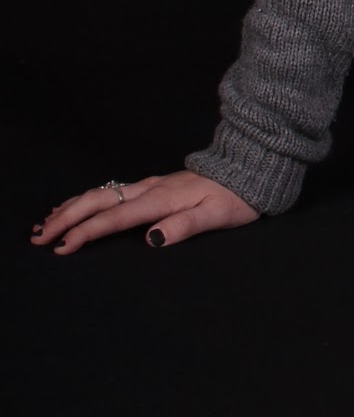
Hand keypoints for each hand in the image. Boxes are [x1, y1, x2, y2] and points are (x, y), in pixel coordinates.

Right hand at [30, 171, 259, 254]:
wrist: (250, 168)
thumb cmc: (237, 197)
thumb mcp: (218, 215)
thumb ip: (185, 226)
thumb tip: (151, 239)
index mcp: (162, 199)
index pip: (115, 218)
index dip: (86, 232)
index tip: (62, 247)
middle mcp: (152, 188)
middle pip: (99, 201)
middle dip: (66, 217)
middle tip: (39, 237)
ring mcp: (152, 184)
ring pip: (103, 193)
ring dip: (72, 207)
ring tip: (47, 222)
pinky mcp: (155, 185)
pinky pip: (113, 191)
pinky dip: (88, 199)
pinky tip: (79, 205)